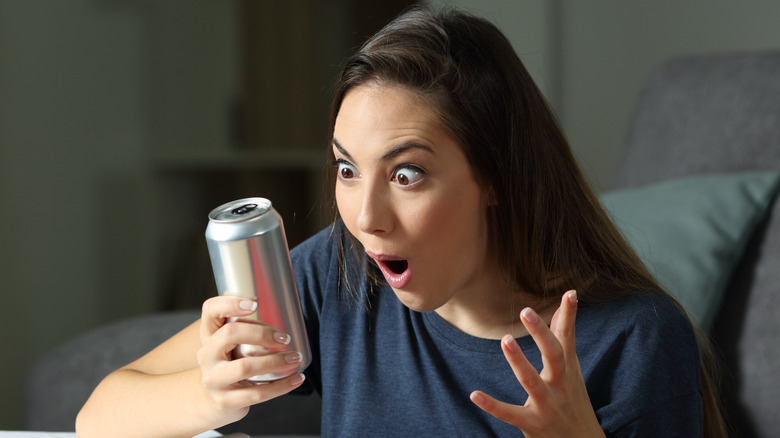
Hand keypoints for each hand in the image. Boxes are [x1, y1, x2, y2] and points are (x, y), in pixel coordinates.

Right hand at [196, 296, 305, 423]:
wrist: (212, 400)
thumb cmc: (230, 363)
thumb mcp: (229, 343)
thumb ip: (247, 327)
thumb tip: (285, 311)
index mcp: (208, 334)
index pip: (210, 310)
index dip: (230, 303)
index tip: (255, 303)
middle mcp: (207, 355)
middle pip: (229, 334)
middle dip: (261, 333)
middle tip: (284, 337)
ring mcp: (214, 379)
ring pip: (244, 367)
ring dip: (275, 361)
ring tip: (295, 358)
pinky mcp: (225, 400)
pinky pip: (256, 394)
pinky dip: (281, 386)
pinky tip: (296, 379)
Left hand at [470, 291, 603, 437]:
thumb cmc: (573, 400)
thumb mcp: (572, 369)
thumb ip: (565, 337)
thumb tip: (565, 302)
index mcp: (568, 370)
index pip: (568, 338)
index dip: (569, 316)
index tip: (570, 293)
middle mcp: (560, 385)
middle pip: (554, 356)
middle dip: (541, 334)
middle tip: (526, 310)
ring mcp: (547, 405)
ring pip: (532, 382)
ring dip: (519, 361)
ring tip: (505, 339)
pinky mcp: (532, 424)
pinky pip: (509, 414)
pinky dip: (492, 405)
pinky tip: (474, 394)